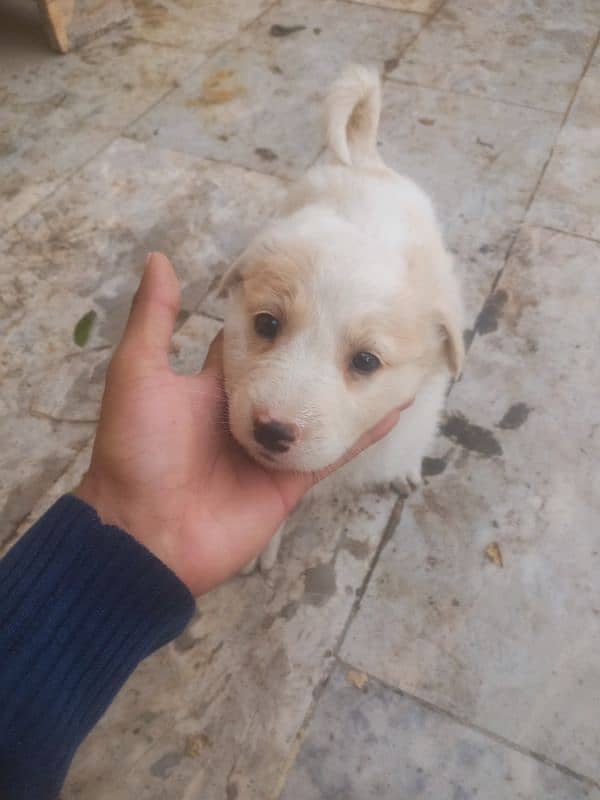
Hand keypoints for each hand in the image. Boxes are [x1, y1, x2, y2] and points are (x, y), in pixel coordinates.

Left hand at [75, 253, 403, 594]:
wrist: (145, 533)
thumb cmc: (136, 450)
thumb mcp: (139, 374)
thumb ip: (156, 320)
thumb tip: (161, 258)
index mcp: (217, 385)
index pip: (259, 341)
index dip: (284, 315)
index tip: (316, 282)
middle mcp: (252, 411)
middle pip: (298, 371)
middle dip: (327, 345)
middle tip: (368, 308)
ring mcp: (276, 445)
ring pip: (323, 407)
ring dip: (352, 384)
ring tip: (390, 350)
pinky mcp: (293, 477)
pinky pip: (334, 448)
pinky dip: (363, 429)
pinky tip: (394, 404)